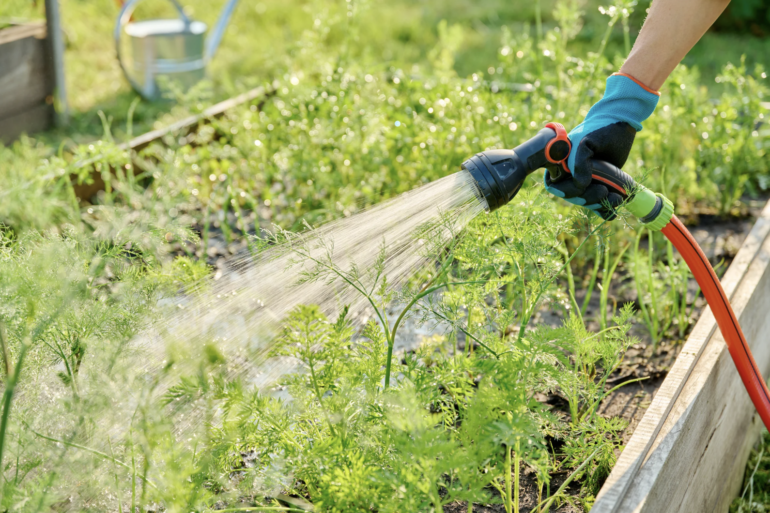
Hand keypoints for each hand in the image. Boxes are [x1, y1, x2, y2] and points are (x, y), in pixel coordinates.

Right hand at [544, 73, 659, 219]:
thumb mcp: (586, 143)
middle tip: (604, 190)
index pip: (557, 186)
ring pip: (588, 201)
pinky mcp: (601, 184)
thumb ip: (579, 163)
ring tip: (617, 199)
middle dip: (589, 198)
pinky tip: (612, 213)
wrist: (620, 123)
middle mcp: (572, 175)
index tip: (582, 187)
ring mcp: (587, 181)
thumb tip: (580, 185)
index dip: (567, 191)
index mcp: (562, 165)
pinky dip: (605, 210)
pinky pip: (599, 203)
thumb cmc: (601, 129)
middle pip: (574, 197)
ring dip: (601, 204)